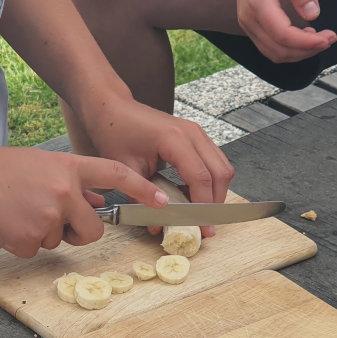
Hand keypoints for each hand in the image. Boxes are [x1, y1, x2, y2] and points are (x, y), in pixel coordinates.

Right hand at [0, 147, 167, 257]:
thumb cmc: (2, 168)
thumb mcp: (44, 165)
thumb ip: (74, 182)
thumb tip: (98, 203)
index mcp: (68, 168)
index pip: (115, 175)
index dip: (141, 189)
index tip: (163, 201)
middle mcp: (63, 192)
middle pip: (94, 230)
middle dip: (81, 231)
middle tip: (57, 220)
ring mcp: (46, 218)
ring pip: (63, 241)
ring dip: (48, 234)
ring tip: (22, 212)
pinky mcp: (27, 241)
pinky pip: (39, 250)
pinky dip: (26, 242)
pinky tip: (10, 223)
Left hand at [83, 96, 234, 237]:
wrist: (114, 108)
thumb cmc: (116, 132)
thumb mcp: (124, 168)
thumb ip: (141, 197)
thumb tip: (157, 225)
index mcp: (174, 139)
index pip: (201, 178)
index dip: (204, 207)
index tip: (203, 229)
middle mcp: (192, 133)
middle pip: (220, 173)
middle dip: (215, 202)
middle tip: (205, 225)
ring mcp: (197, 132)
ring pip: (222, 167)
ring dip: (216, 192)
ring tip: (199, 212)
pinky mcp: (196, 136)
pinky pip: (214, 161)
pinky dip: (210, 181)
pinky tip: (192, 194)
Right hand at [236, 0, 335, 62]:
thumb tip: (312, 14)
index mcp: (257, 4)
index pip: (283, 35)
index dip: (306, 43)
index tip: (327, 38)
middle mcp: (249, 20)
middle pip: (279, 49)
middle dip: (307, 50)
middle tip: (329, 38)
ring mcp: (248, 26)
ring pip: (274, 54)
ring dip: (300, 53)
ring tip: (319, 39)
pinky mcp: (252, 28)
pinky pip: (270, 49)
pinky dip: (290, 50)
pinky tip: (304, 39)